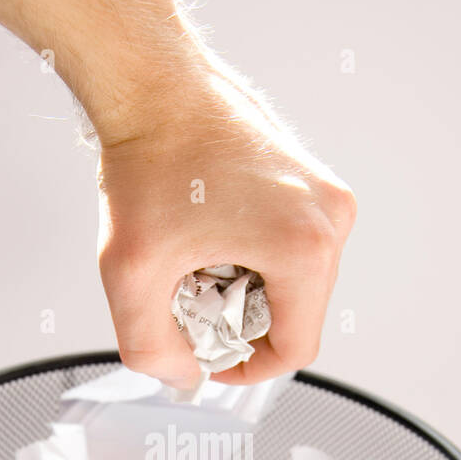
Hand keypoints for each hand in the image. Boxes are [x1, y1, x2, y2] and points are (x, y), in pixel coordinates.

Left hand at [96, 58, 356, 387]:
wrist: (153, 85)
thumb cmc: (149, 161)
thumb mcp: (130, 275)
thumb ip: (151, 348)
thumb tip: (184, 373)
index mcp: (304, 248)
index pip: (296, 349)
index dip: (247, 368)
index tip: (207, 355)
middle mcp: (330, 220)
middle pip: (297, 316)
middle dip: (242, 322)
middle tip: (190, 297)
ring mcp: (327, 197)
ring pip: (296, 284)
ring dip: (247, 288)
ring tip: (198, 260)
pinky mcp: (314, 182)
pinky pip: (293, 248)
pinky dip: (254, 257)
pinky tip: (212, 235)